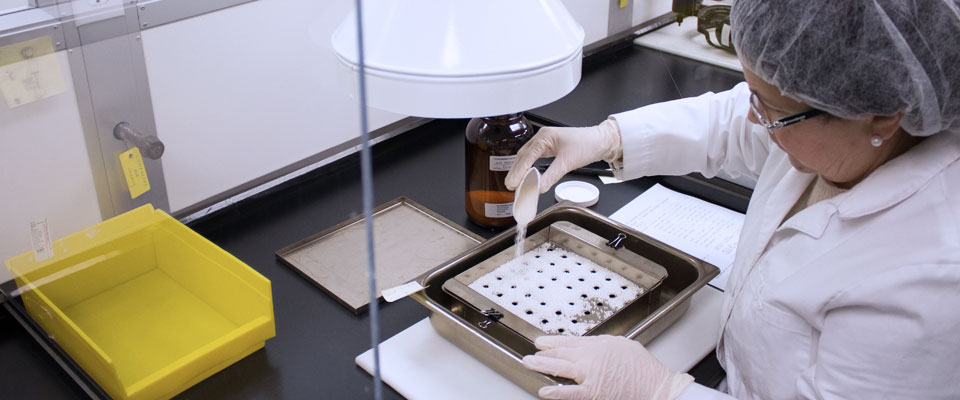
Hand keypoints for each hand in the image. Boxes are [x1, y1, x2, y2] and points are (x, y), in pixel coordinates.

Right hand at [505, 119, 621, 193]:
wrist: (601, 141)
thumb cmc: (588, 144)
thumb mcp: (568, 163)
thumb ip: (551, 176)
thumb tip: (539, 188)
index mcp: (545, 137)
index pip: (526, 156)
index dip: (518, 171)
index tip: (512, 183)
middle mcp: (542, 137)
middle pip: (523, 156)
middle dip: (516, 171)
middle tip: (510, 186)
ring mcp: (545, 142)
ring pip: (527, 157)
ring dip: (521, 169)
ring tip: (516, 183)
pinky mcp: (550, 148)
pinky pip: (534, 158)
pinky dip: (529, 167)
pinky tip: (527, 175)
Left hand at [522, 335, 692, 399]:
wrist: (654, 385)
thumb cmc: (642, 367)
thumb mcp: (621, 345)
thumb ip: (602, 344)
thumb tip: (591, 345)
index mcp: (598, 345)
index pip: (569, 342)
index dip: (552, 342)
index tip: (541, 342)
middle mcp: (591, 358)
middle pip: (562, 353)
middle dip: (543, 352)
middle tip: (531, 352)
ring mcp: (590, 375)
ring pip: (561, 367)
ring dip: (542, 365)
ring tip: (529, 363)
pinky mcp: (593, 391)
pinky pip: (571, 392)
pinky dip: (556, 392)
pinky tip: (544, 391)